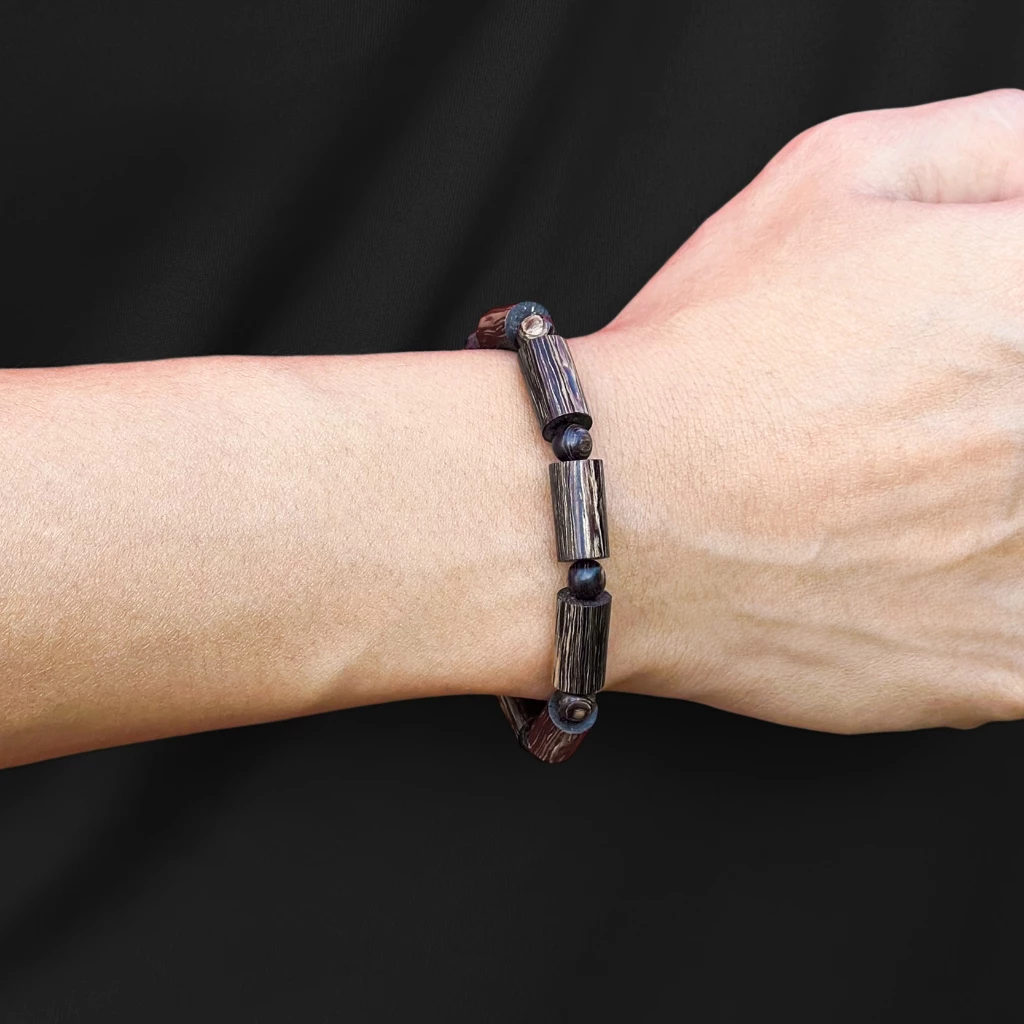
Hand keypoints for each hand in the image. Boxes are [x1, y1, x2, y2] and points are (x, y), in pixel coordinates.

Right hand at [590, 89, 1023, 732]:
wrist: (612, 513)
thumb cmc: (707, 353)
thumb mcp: (835, 174)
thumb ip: (993, 150)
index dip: (994, 323)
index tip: (954, 352)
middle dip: (984, 415)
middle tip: (905, 423)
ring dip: (984, 508)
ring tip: (891, 496)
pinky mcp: (1007, 662)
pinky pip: (1022, 635)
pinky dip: (977, 603)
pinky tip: (904, 574)